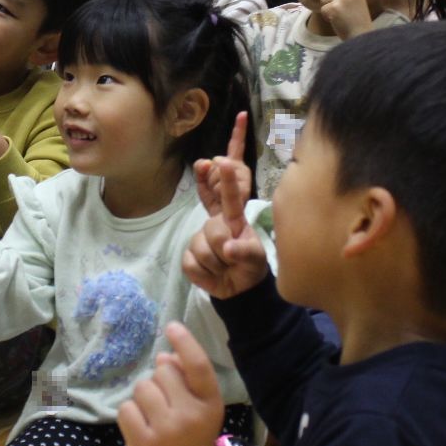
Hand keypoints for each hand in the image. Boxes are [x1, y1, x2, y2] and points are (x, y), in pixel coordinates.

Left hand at [119, 323, 228, 445]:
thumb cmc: (192, 432)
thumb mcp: (201, 406)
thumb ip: (188, 378)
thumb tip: (164, 355)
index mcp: (210, 403)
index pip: (198, 365)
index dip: (185, 342)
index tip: (171, 325)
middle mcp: (190, 415)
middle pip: (162, 372)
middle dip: (160, 381)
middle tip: (167, 403)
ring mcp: (166, 430)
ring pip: (142, 387)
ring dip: (143, 397)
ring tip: (154, 415)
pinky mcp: (143, 442)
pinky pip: (126, 408)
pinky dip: (130, 413)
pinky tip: (142, 426)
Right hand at [183, 114, 267, 298]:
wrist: (236, 288)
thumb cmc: (249, 264)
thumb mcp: (255, 258)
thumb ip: (245, 251)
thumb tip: (226, 247)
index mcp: (234, 214)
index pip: (231, 188)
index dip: (228, 170)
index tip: (225, 156)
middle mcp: (215, 219)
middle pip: (213, 213)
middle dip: (221, 236)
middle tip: (229, 253)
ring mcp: (200, 235)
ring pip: (203, 242)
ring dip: (217, 261)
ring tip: (226, 266)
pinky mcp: (189, 254)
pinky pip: (193, 260)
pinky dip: (205, 273)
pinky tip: (213, 272)